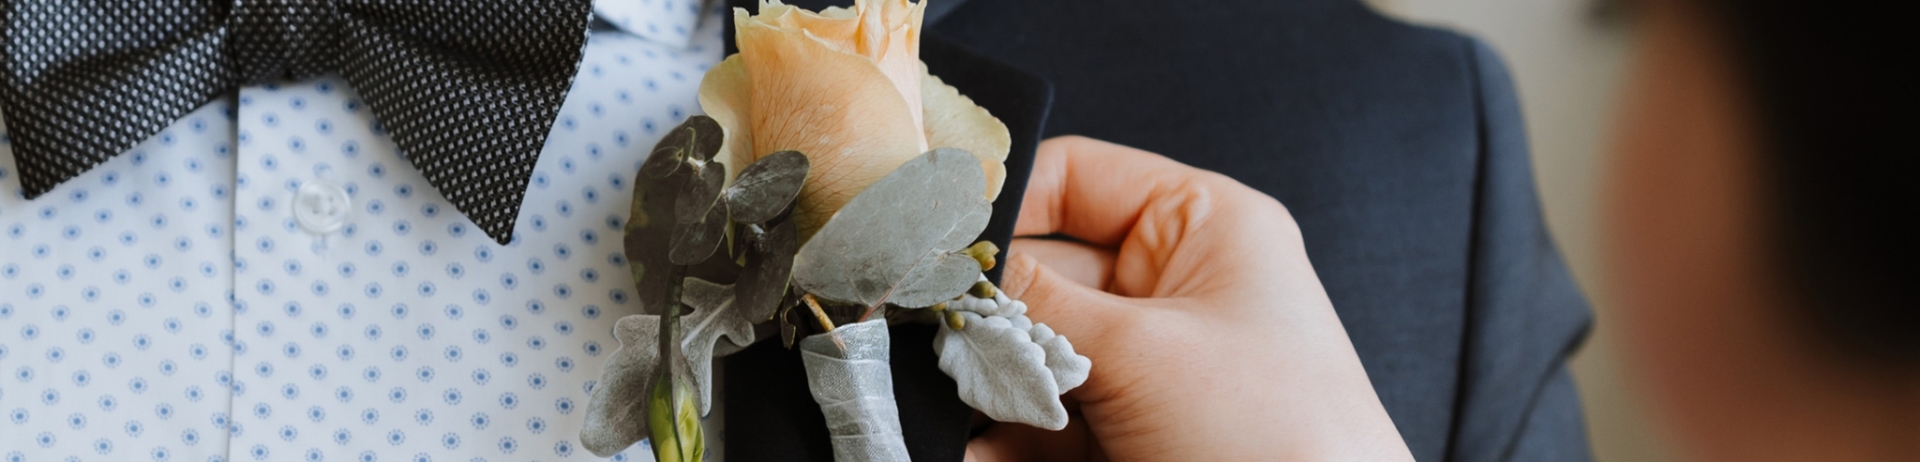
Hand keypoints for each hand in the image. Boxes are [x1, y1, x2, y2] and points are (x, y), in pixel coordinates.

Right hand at [965, 136, 1412, 460]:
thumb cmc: (1276, 436)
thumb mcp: (1143, 353)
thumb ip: (1035, 307)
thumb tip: (947, 272)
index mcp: (1201, 228)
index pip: (1077, 177)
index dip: (1000, 200)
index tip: (928, 238)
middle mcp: (1171, 288)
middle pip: (1040, 272)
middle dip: (980, 309)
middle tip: (915, 330)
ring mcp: (1148, 370)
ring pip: (1031, 355)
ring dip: (981, 380)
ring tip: (934, 398)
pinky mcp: (1128, 438)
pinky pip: (1041, 422)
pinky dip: (999, 437)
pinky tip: (964, 449)